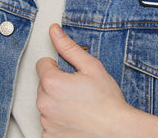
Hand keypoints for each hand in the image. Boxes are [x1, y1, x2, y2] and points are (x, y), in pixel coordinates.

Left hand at [37, 24, 157, 137]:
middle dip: (58, 82)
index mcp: (52, 82)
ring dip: (58, 100)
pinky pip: (49, 121)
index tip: (70, 71)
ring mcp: (46, 122)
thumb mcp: (91, 66)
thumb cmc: (106, 99)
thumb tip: (54, 31)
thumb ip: (68, 47)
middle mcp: (44, 103)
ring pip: (46, 102)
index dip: (58, 65)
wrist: (115, 129)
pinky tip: (75, 116)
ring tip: (79, 103)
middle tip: (79, 87)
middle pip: (43, 84)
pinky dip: (59, 118)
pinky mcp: (49, 136)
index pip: (42, 64)